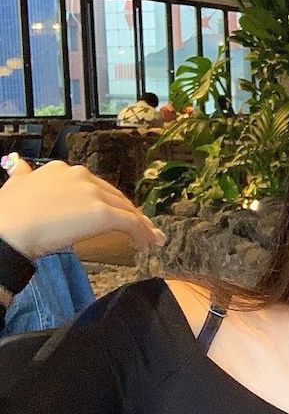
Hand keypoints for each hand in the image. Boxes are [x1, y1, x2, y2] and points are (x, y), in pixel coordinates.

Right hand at [0, 155, 165, 259]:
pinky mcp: (103, 212)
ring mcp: (93, 193)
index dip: (108, 202)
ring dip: (141, 225)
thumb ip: (22, 175)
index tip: (116, 215)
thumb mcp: (15, 184)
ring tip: (150, 240)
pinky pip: (130, 223)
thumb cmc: (8, 213)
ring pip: (127, 209)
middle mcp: (81, 176)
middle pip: (115, 197)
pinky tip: (145, 245)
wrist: (8, 229)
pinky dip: (142, 234)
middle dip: (129, 213)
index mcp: (64, 170)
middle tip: (141, 229)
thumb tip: (20, 167)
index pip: (96, 187)